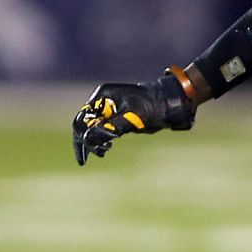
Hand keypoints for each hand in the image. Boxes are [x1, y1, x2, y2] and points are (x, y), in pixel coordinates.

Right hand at [72, 69, 196, 164]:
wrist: (170, 104)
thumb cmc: (153, 105)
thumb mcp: (132, 117)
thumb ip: (111, 128)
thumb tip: (88, 139)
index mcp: (103, 96)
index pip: (83, 118)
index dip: (82, 136)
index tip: (86, 153)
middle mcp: (103, 102)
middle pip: (84, 123)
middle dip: (86, 141)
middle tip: (95, 156)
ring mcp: (109, 110)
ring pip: (92, 128)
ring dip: (93, 142)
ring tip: (104, 152)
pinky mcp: (116, 118)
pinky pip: (102, 130)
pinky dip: (101, 140)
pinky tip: (107, 148)